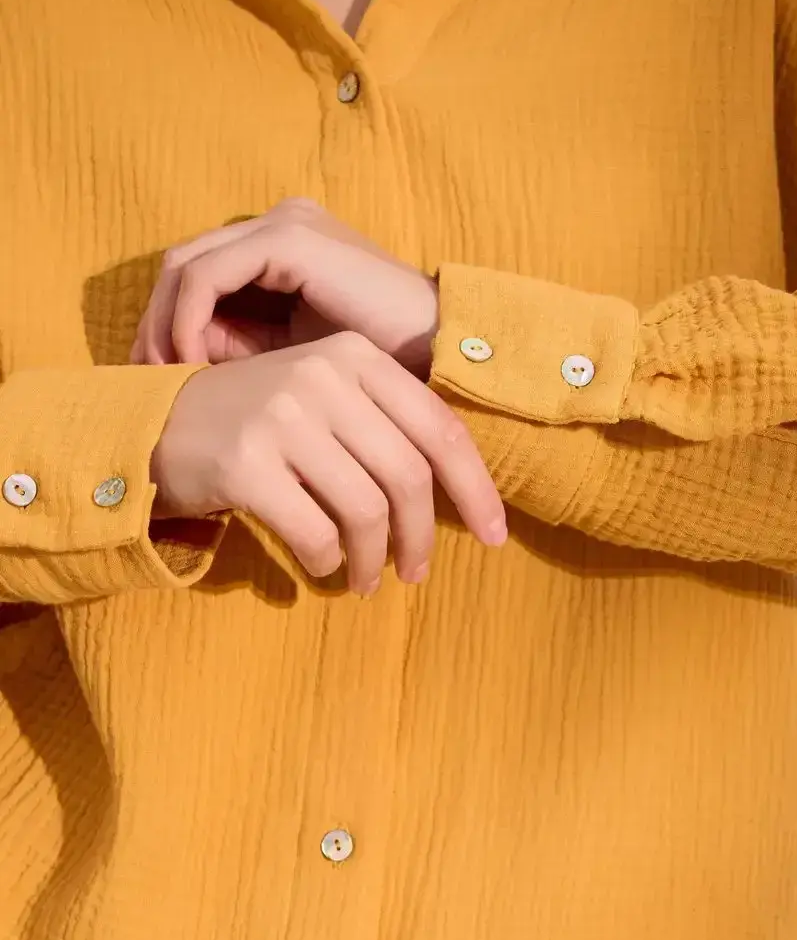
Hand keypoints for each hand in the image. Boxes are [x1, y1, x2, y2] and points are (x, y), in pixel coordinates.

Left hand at [132, 199, 439, 374]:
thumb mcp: (296, 356)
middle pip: (184, 265)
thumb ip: (243, 345)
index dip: (168, 324)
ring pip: (186, 264)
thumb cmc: (380, 363)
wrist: (443, 348)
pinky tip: (191, 361)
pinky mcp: (288, 240)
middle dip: (154, 323)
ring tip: (163, 374)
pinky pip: (208, 275)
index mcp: (283, 246)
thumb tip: (183, 353)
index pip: (200, 275)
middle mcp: (278, 223)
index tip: (155, 377)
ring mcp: (283, 224)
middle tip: (140, 377)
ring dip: (164, 322)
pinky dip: (188, 320)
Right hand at [151, 334, 506, 592]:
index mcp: (354, 357)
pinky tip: (320, 569)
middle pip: (408, 476)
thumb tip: (455, 497)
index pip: (440, 428)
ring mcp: (283, 416)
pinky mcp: (247, 462)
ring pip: (366, 510)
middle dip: (421, 538)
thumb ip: (384, 430)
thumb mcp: (324, 403)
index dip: (477, 488)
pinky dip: (326, 562)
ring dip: (374, 561)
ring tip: (367, 582)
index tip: (496, 535)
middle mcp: (323, 376)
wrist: (157, 426)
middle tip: (415, 574)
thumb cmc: (257, 426)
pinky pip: (314, 532)